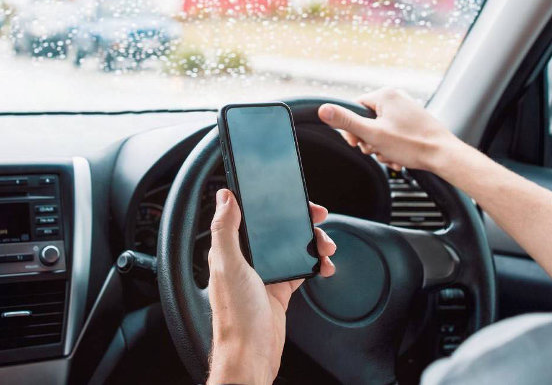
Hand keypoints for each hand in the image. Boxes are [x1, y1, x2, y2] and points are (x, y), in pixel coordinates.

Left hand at [206, 189, 335, 384]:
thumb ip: (225, 229)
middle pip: (277, 230)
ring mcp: (264, 275)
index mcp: (230, 250)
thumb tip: (225, 197)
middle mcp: (246, 260)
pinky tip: (324, 266)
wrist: (251, 355)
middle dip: (300, 221)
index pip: (251, 216)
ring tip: (326, 247)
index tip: (291, 197)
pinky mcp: (279, 290)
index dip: (272, 204)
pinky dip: (316, 265)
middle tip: (319, 218)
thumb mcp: (228, 265)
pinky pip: (301, 269)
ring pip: (293, 247)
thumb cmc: (236, 316)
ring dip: (313, 243)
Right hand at [317, 87, 464, 172]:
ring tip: (390, 155)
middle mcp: (396, 98)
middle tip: (376, 150)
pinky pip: (393, 133)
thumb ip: (346, 122)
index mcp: (386, 94)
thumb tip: (323, 109)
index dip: (352, 128)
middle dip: (368, 140)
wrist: (443, 156)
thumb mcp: (373, 134)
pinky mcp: (413, 122)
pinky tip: (397, 157)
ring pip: (380, 130)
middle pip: (367, 120)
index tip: (357, 142)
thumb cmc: (412, 144)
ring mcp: (406, 109)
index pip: (354, 107)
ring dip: (380, 146)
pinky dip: (392, 147)